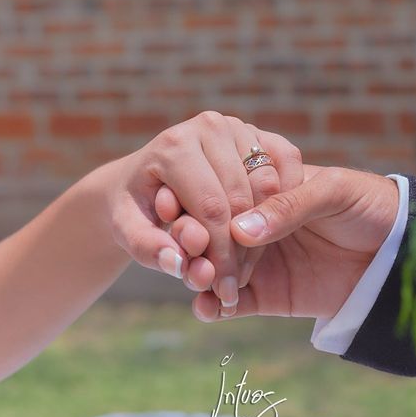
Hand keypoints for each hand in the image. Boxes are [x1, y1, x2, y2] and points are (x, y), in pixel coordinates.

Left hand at [98, 111, 302, 315]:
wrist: (146, 176)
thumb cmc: (136, 206)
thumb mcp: (128, 230)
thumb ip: (147, 249)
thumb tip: (177, 264)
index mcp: (176, 145)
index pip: (211, 208)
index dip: (221, 255)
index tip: (223, 291)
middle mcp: (211, 126)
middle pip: (242, 199)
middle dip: (241, 251)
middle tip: (236, 286)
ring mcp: (240, 126)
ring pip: (270, 189)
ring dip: (264, 236)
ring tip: (244, 268)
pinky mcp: (262, 134)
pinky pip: (287, 174)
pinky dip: (283, 209)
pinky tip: (262, 240)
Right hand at [157, 165, 397, 318]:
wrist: (401, 253)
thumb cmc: (369, 206)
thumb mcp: (334, 192)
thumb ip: (290, 205)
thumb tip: (240, 229)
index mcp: (264, 190)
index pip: (223, 193)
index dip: (199, 200)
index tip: (175, 206)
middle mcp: (254, 225)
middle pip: (209, 232)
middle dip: (192, 241)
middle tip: (185, 250)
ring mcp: (256, 261)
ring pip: (213, 267)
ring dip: (198, 274)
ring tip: (196, 279)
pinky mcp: (264, 296)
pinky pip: (230, 304)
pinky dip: (212, 307)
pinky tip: (207, 307)